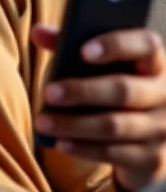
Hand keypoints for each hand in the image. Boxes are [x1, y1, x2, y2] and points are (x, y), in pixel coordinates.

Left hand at [31, 23, 165, 191]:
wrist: (143, 138)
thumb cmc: (112, 86)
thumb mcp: (98, 65)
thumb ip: (70, 45)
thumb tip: (38, 32)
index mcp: (154, 62)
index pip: (145, 45)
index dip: (116, 46)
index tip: (84, 51)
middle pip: (124, 90)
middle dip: (81, 91)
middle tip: (48, 93)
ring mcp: (163, 129)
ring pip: (115, 126)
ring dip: (74, 124)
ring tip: (43, 121)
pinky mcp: (154, 159)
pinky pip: (115, 154)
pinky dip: (84, 148)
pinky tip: (61, 143)